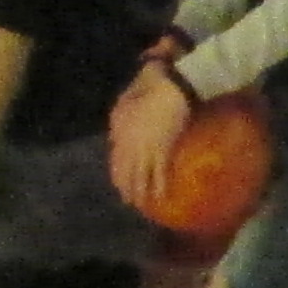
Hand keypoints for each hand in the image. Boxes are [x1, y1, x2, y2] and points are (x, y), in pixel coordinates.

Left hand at [107, 62, 186, 207]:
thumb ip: (121, 118)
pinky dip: (160, 185)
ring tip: (142, 204)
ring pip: (140, 174)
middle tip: (129, 202)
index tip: (119, 185)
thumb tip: (117, 137)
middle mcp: (128, 142)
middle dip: (127, 186)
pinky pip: (160, 171)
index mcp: (119, 130)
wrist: (170, 83)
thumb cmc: (150, 84)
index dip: (118, 173)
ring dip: (140, 191)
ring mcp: (145, 146)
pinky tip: (161, 196)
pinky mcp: (163, 148)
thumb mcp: (126, 100)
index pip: (116, 158)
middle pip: (126, 170)